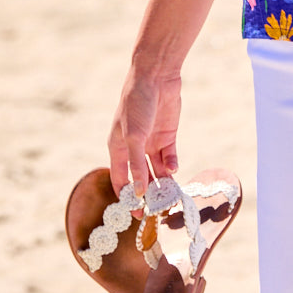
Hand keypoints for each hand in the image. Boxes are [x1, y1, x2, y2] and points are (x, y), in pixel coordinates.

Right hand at [108, 62, 181, 195]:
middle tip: (159, 208)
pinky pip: (169, 157)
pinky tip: (174, 170)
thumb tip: (138, 192)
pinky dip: (172, 165)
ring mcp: (151, 142)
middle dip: (150, 193)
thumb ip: (136, 165)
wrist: (156, 77)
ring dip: (164, 183)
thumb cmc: (137, 104)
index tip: (137, 215)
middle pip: (141, 178)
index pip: (120, 179)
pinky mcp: (167, 136)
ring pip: (157, 170)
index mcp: (118, 148)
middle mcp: (134, 148)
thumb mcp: (134, 136)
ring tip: (172, 195)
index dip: (127, 197)